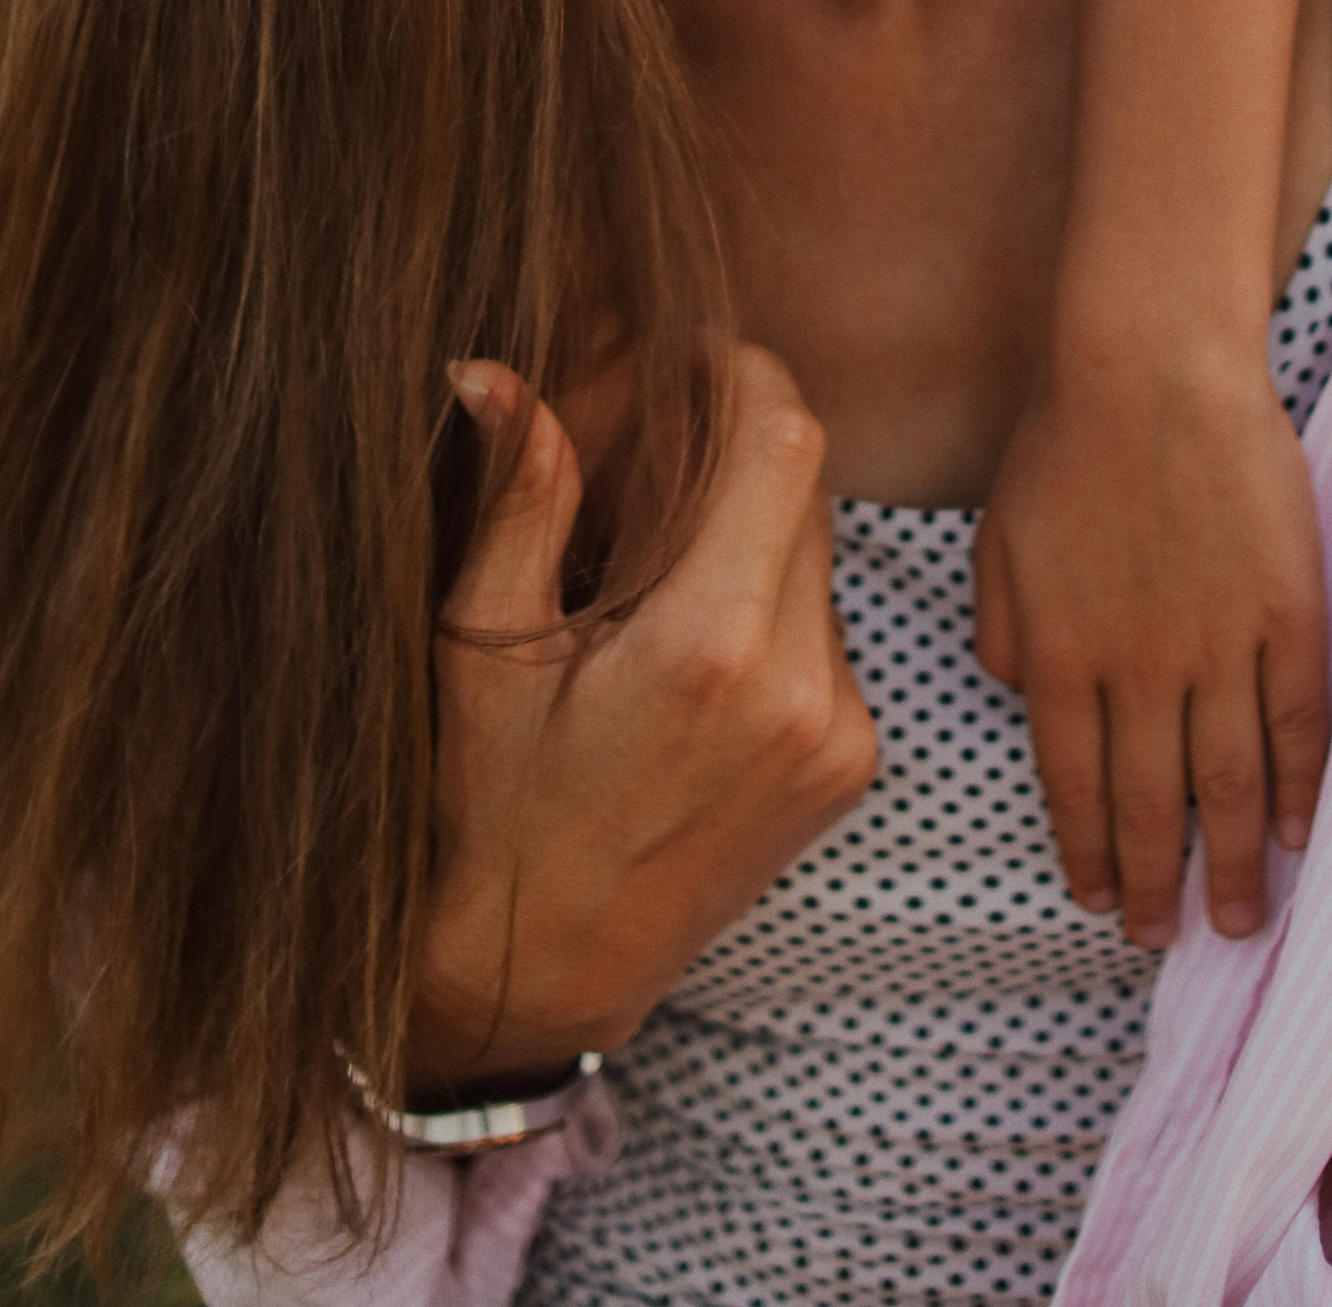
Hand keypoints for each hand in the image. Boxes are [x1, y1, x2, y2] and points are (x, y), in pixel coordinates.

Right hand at [405, 343, 877, 1091]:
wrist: (539, 976)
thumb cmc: (486, 809)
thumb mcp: (479, 649)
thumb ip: (516, 498)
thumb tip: (494, 370)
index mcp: (710, 646)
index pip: (784, 439)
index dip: (741, 371)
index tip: (686, 356)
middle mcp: (802, 689)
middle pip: (808, 486)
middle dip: (737, 445)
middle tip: (652, 450)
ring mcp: (840, 735)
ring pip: (823, 555)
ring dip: (757, 527)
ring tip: (657, 566)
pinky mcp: (852, 768)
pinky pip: (830, 630)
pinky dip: (774, 603)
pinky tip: (692, 644)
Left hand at [973, 345, 1330, 951]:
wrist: (1152, 362)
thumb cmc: (1065, 435)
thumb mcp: (998, 536)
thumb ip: (1005, 630)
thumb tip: (1020, 696)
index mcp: (1064, 655)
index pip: (1075, 784)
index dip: (1088, 850)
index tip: (1099, 898)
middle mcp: (1141, 668)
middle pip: (1151, 803)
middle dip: (1156, 883)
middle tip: (1163, 937)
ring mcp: (1220, 643)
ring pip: (1231, 783)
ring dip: (1234, 864)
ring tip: (1239, 921)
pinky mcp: (1287, 611)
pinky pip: (1299, 721)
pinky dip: (1302, 787)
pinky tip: (1302, 835)